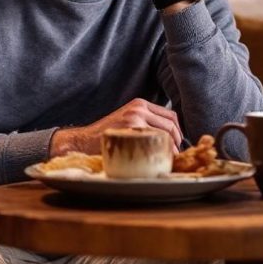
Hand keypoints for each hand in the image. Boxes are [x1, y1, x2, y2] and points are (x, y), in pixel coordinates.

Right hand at [49, 98, 182, 155]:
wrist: (84, 141)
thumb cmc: (107, 135)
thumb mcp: (127, 120)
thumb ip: (145, 121)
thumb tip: (170, 136)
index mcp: (140, 104)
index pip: (170, 115)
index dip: (178, 131)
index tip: (177, 143)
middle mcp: (139, 108)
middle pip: (171, 124)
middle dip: (177, 141)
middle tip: (174, 154)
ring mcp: (136, 118)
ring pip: (166, 134)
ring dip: (171, 148)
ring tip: (167, 158)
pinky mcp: (132, 130)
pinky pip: (155, 142)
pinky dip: (161, 152)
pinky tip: (158, 160)